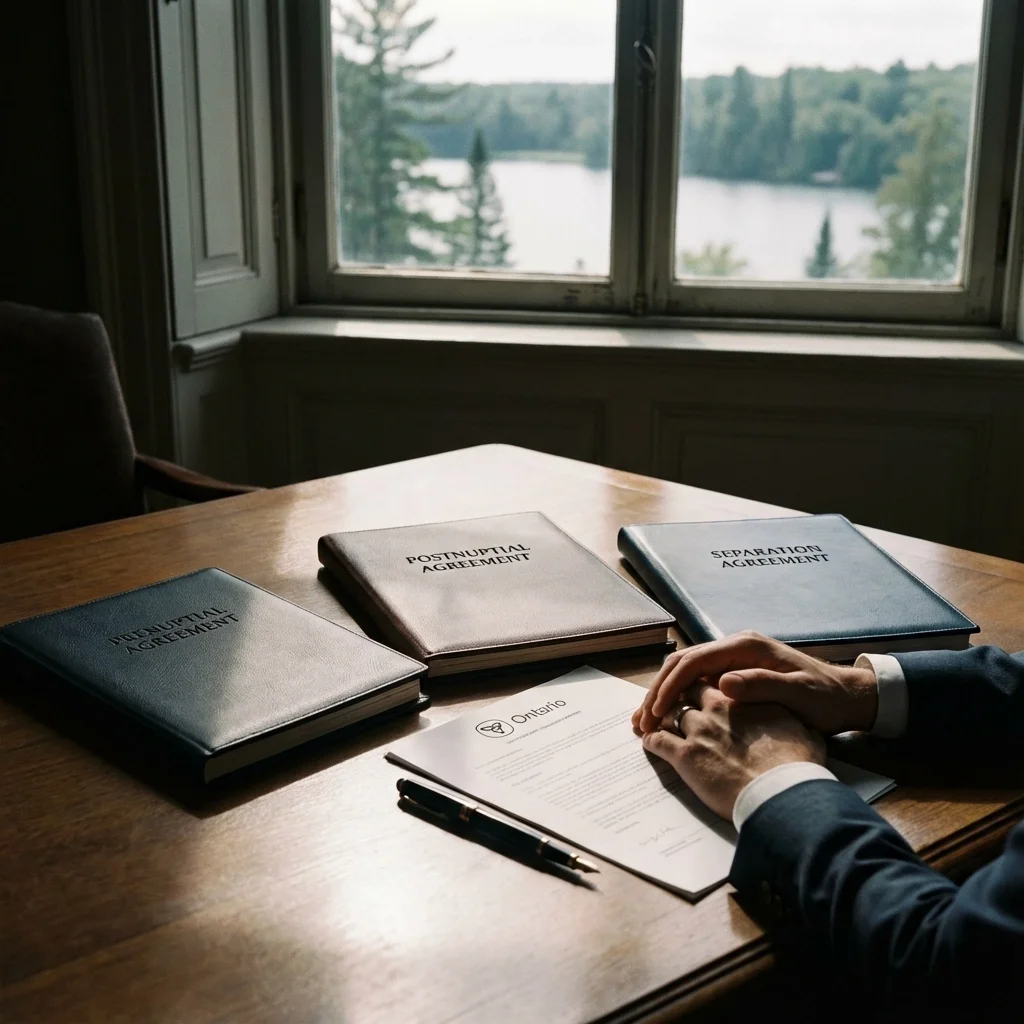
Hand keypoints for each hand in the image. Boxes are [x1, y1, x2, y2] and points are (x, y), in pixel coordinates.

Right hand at [633, 631, 877, 735]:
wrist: (848, 698)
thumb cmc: (826, 698)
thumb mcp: (798, 693)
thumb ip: (761, 685)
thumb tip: (723, 683)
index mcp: (745, 647)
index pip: (694, 660)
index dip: (670, 686)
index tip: (655, 711)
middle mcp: (735, 648)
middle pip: (683, 663)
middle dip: (658, 690)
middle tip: (640, 720)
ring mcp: (734, 661)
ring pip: (686, 673)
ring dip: (663, 695)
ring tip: (644, 721)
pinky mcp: (735, 675)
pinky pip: (697, 684)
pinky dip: (678, 700)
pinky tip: (668, 718)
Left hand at [640, 683, 825, 820]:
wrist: (782, 793)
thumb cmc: (797, 765)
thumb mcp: (803, 733)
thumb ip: (790, 722)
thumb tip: (799, 726)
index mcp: (743, 699)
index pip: (713, 682)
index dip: (703, 688)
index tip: (699, 694)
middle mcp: (716, 708)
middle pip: (685, 692)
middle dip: (674, 696)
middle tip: (666, 705)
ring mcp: (698, 730)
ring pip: (667, 713)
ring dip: (657, 717)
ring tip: (649, 722)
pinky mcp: (684, 755)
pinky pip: (656, 740)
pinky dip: (650, 739)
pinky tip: (648, 741)